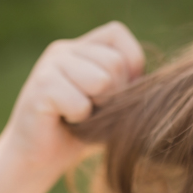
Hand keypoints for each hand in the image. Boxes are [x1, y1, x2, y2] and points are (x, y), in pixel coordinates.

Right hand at [0, 21, 144, 174]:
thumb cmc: (79, 134)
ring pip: (101, 80)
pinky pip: (81, 103)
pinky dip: (79, 121)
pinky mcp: (41, 87)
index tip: (118, 94)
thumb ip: (129, 87)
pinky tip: (64, 122)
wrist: (37, 159)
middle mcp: (64, 49)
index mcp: (82, 48)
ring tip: (80, 116)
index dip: (129, 65)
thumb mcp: (112, 106)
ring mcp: (49, 65)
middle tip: (94, 112)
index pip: (117, 34)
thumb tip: (155, 84)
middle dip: (114, 97)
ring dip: (97, 109)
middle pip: (115, 63)